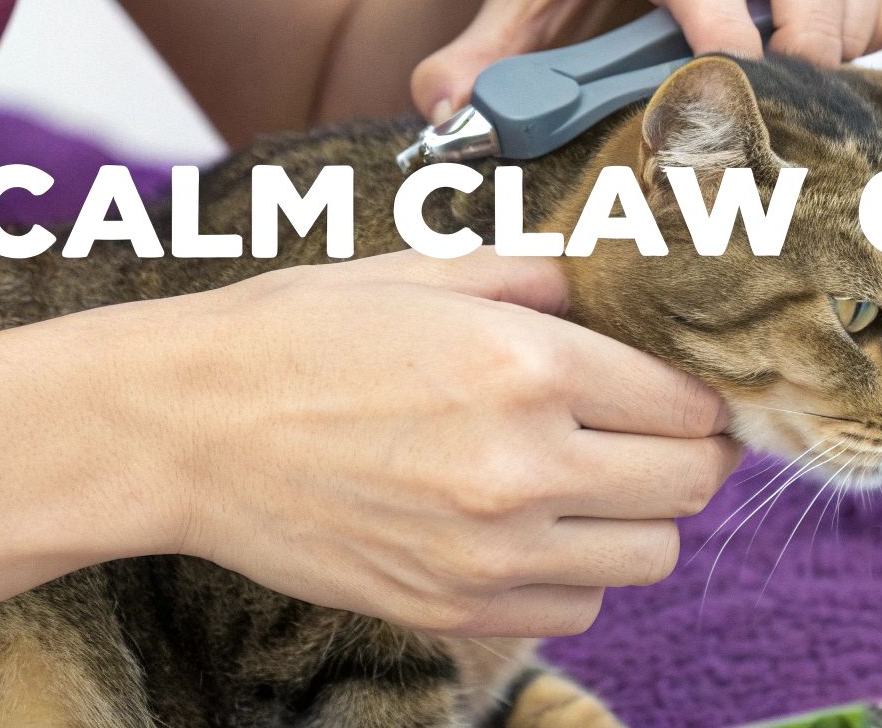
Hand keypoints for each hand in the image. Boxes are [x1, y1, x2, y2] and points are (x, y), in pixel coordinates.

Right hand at [154, 249, 739, 636]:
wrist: (185, 427)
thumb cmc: (298, 334)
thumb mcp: (425, 273)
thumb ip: (538, 277)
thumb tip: (610, 294)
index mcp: (527, 365)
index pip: (685, 402)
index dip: (696, 394)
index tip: (682, 391)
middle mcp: (523, 466)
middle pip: (688, 484)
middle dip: (690, 454)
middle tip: (660, 433)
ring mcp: (488, 552)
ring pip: (649, 556)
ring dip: (641, 517)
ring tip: (599, 481)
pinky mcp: (451, 608)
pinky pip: (579, 608)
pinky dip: (580, 571)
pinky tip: (540, 528)